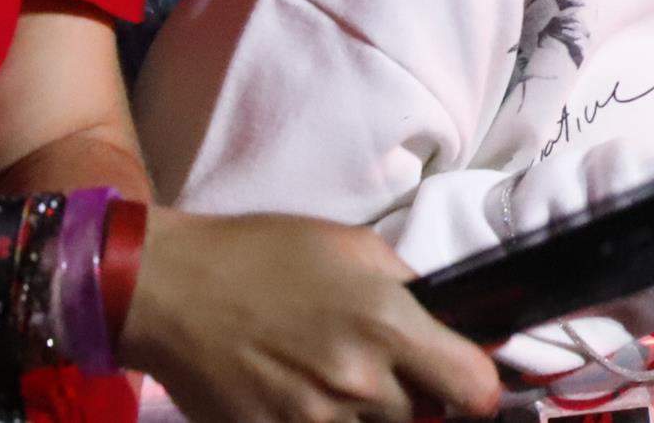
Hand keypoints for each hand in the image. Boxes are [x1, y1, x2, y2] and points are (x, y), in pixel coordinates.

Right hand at [119, 211, 500, 422]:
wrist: (173, 289)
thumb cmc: (263, 255)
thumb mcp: (353, 247)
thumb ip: (405, 287)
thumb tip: (441, 319)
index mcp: (386, 324)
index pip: (472, 387)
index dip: (480, 389)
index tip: (469, 385)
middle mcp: (357, 381)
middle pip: (422, 417)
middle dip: (414, 398)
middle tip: (383, 370)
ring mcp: (311, 420)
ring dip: (366, 414)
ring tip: (331, 379)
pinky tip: (299, 396)